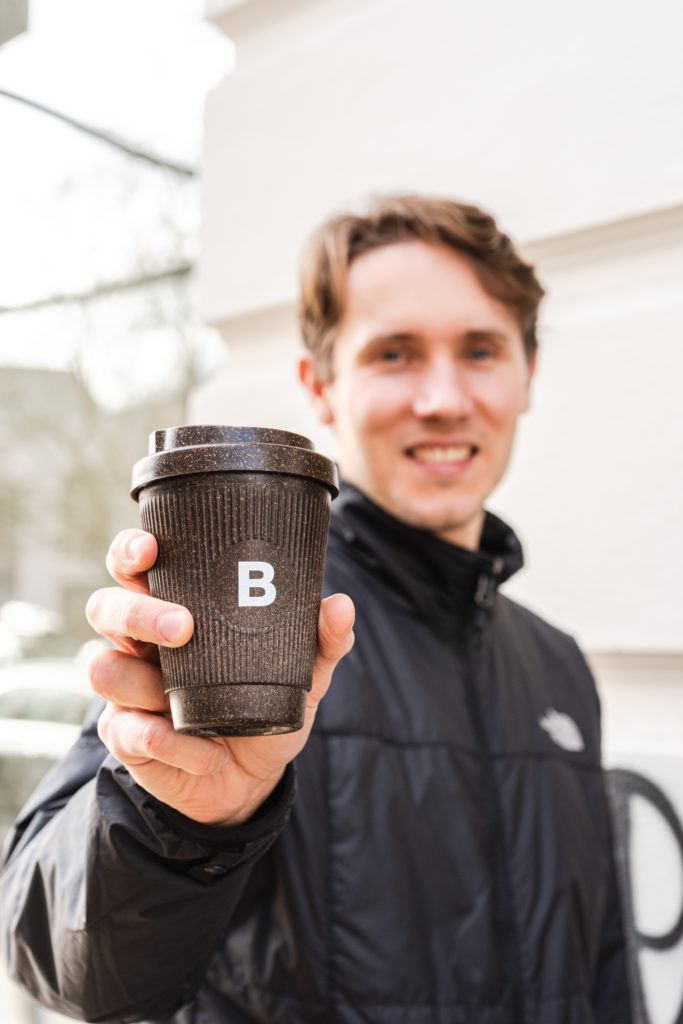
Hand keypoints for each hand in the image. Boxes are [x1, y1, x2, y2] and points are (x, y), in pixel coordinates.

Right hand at [86, 529, 354, 825]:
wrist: (253, 778)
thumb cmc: (266, 704)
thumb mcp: (302, 672)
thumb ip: (322, 639)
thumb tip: (340, 605)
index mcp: (175, 607)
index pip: (136, 567)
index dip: (131, 552)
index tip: (150, 548)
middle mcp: (141, 642)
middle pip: (107, 608)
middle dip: (137, 613)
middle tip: (183, 627)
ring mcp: (128, 690)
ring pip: (103, 669)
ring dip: (143, 683)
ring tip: (180, 701)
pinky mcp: (126, 737)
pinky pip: (128, 732)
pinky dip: (167, 741)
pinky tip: (201, 750)